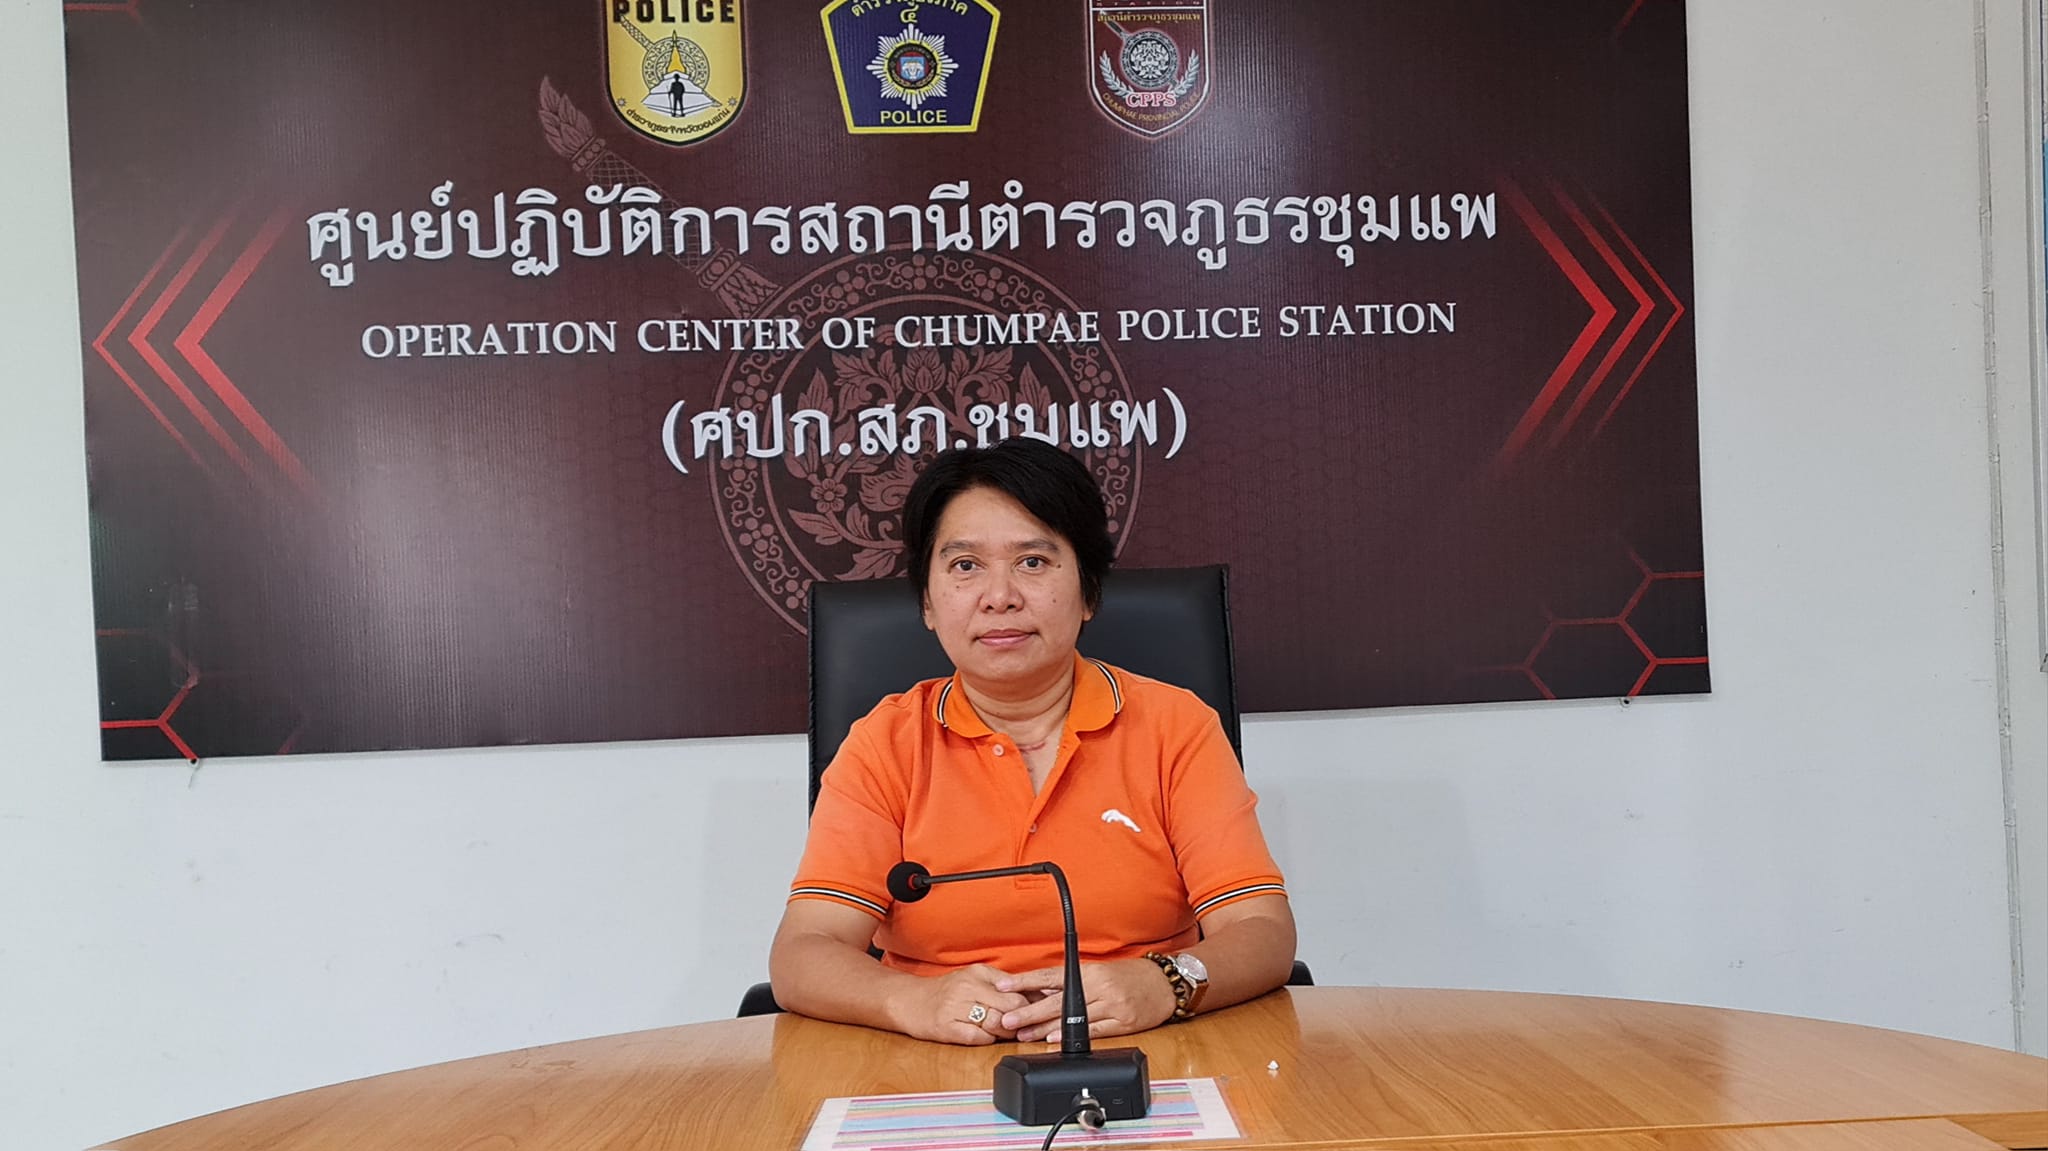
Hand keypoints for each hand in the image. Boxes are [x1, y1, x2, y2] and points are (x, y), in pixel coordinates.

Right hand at [893, 964, 1033, 1045]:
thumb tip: (1036, 994)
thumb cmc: (945, 992)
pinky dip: (988, 1040)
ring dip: (1007, 1032)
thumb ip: (1001, 984)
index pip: (1016, 987)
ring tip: (1008, 1033)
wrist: (908, 1001)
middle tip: (1027, 1026)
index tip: (1043, 1009)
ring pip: (996, 1022)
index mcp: (977, 973)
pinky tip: (988, 1037)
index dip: (1033, 1001)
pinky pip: (978, 1037)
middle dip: (1023, 1019)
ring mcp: (956, 1008)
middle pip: (1011, 1005)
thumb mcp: (973, 978)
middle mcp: (967, 987)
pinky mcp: (946, 1028)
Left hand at [993, 958, 1177, 1042]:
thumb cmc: (1130, 976)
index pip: (1050, 976)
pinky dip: (1073, 1036)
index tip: (1003, 986)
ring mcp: (1111, 1004)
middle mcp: (1097, 986)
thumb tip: (1041, 990)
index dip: (1025, 981)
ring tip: (1023, 1035)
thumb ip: (1073, 981)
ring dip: (1044, 1028)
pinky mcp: (1123, 1022)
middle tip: (1007, 1019)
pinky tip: (1054, 1041)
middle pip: (1056, 1000)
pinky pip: (1094, 1030)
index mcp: (1089, 971)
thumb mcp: (1100, 971)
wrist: (1165, 983)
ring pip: (1071, 1018)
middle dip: (1028, 1010)